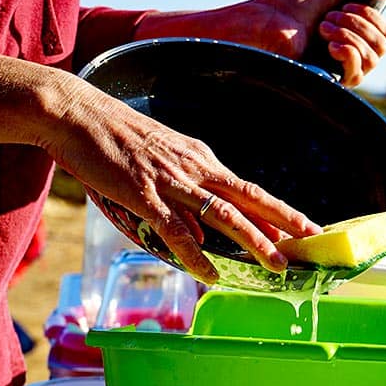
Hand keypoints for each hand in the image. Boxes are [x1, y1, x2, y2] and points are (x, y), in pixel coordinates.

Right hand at [47, 74, 321, 282]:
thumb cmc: (113, 135)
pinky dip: (196, 254)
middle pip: (248, 197)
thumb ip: (184, 182)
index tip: (301, 226)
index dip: (276, 209)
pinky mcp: (143, 194)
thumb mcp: (161, 153)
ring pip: (223, 214)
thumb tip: (200, 219)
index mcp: (199, 158)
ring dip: (253, 240)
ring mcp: (170, 181)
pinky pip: (176, 230)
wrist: (75, 113)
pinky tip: (211, 273)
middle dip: (282, 221)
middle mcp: (194, 168)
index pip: (246, 188)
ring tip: (276, 264)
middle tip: (310, 241)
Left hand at [134, 0, 385, 86]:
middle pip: (385, 44)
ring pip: (375, 57)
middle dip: (362, 23)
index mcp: (353, 33)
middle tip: (331, 17)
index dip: (374, 18)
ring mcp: (341, 70)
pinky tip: (331, 45)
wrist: (267, 23)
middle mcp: (351, 53)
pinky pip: (359, 72)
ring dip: (352, 34)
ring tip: (324, 27)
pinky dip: (349, 52)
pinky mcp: (331, 83)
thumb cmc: (293, 6)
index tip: (348, 6)